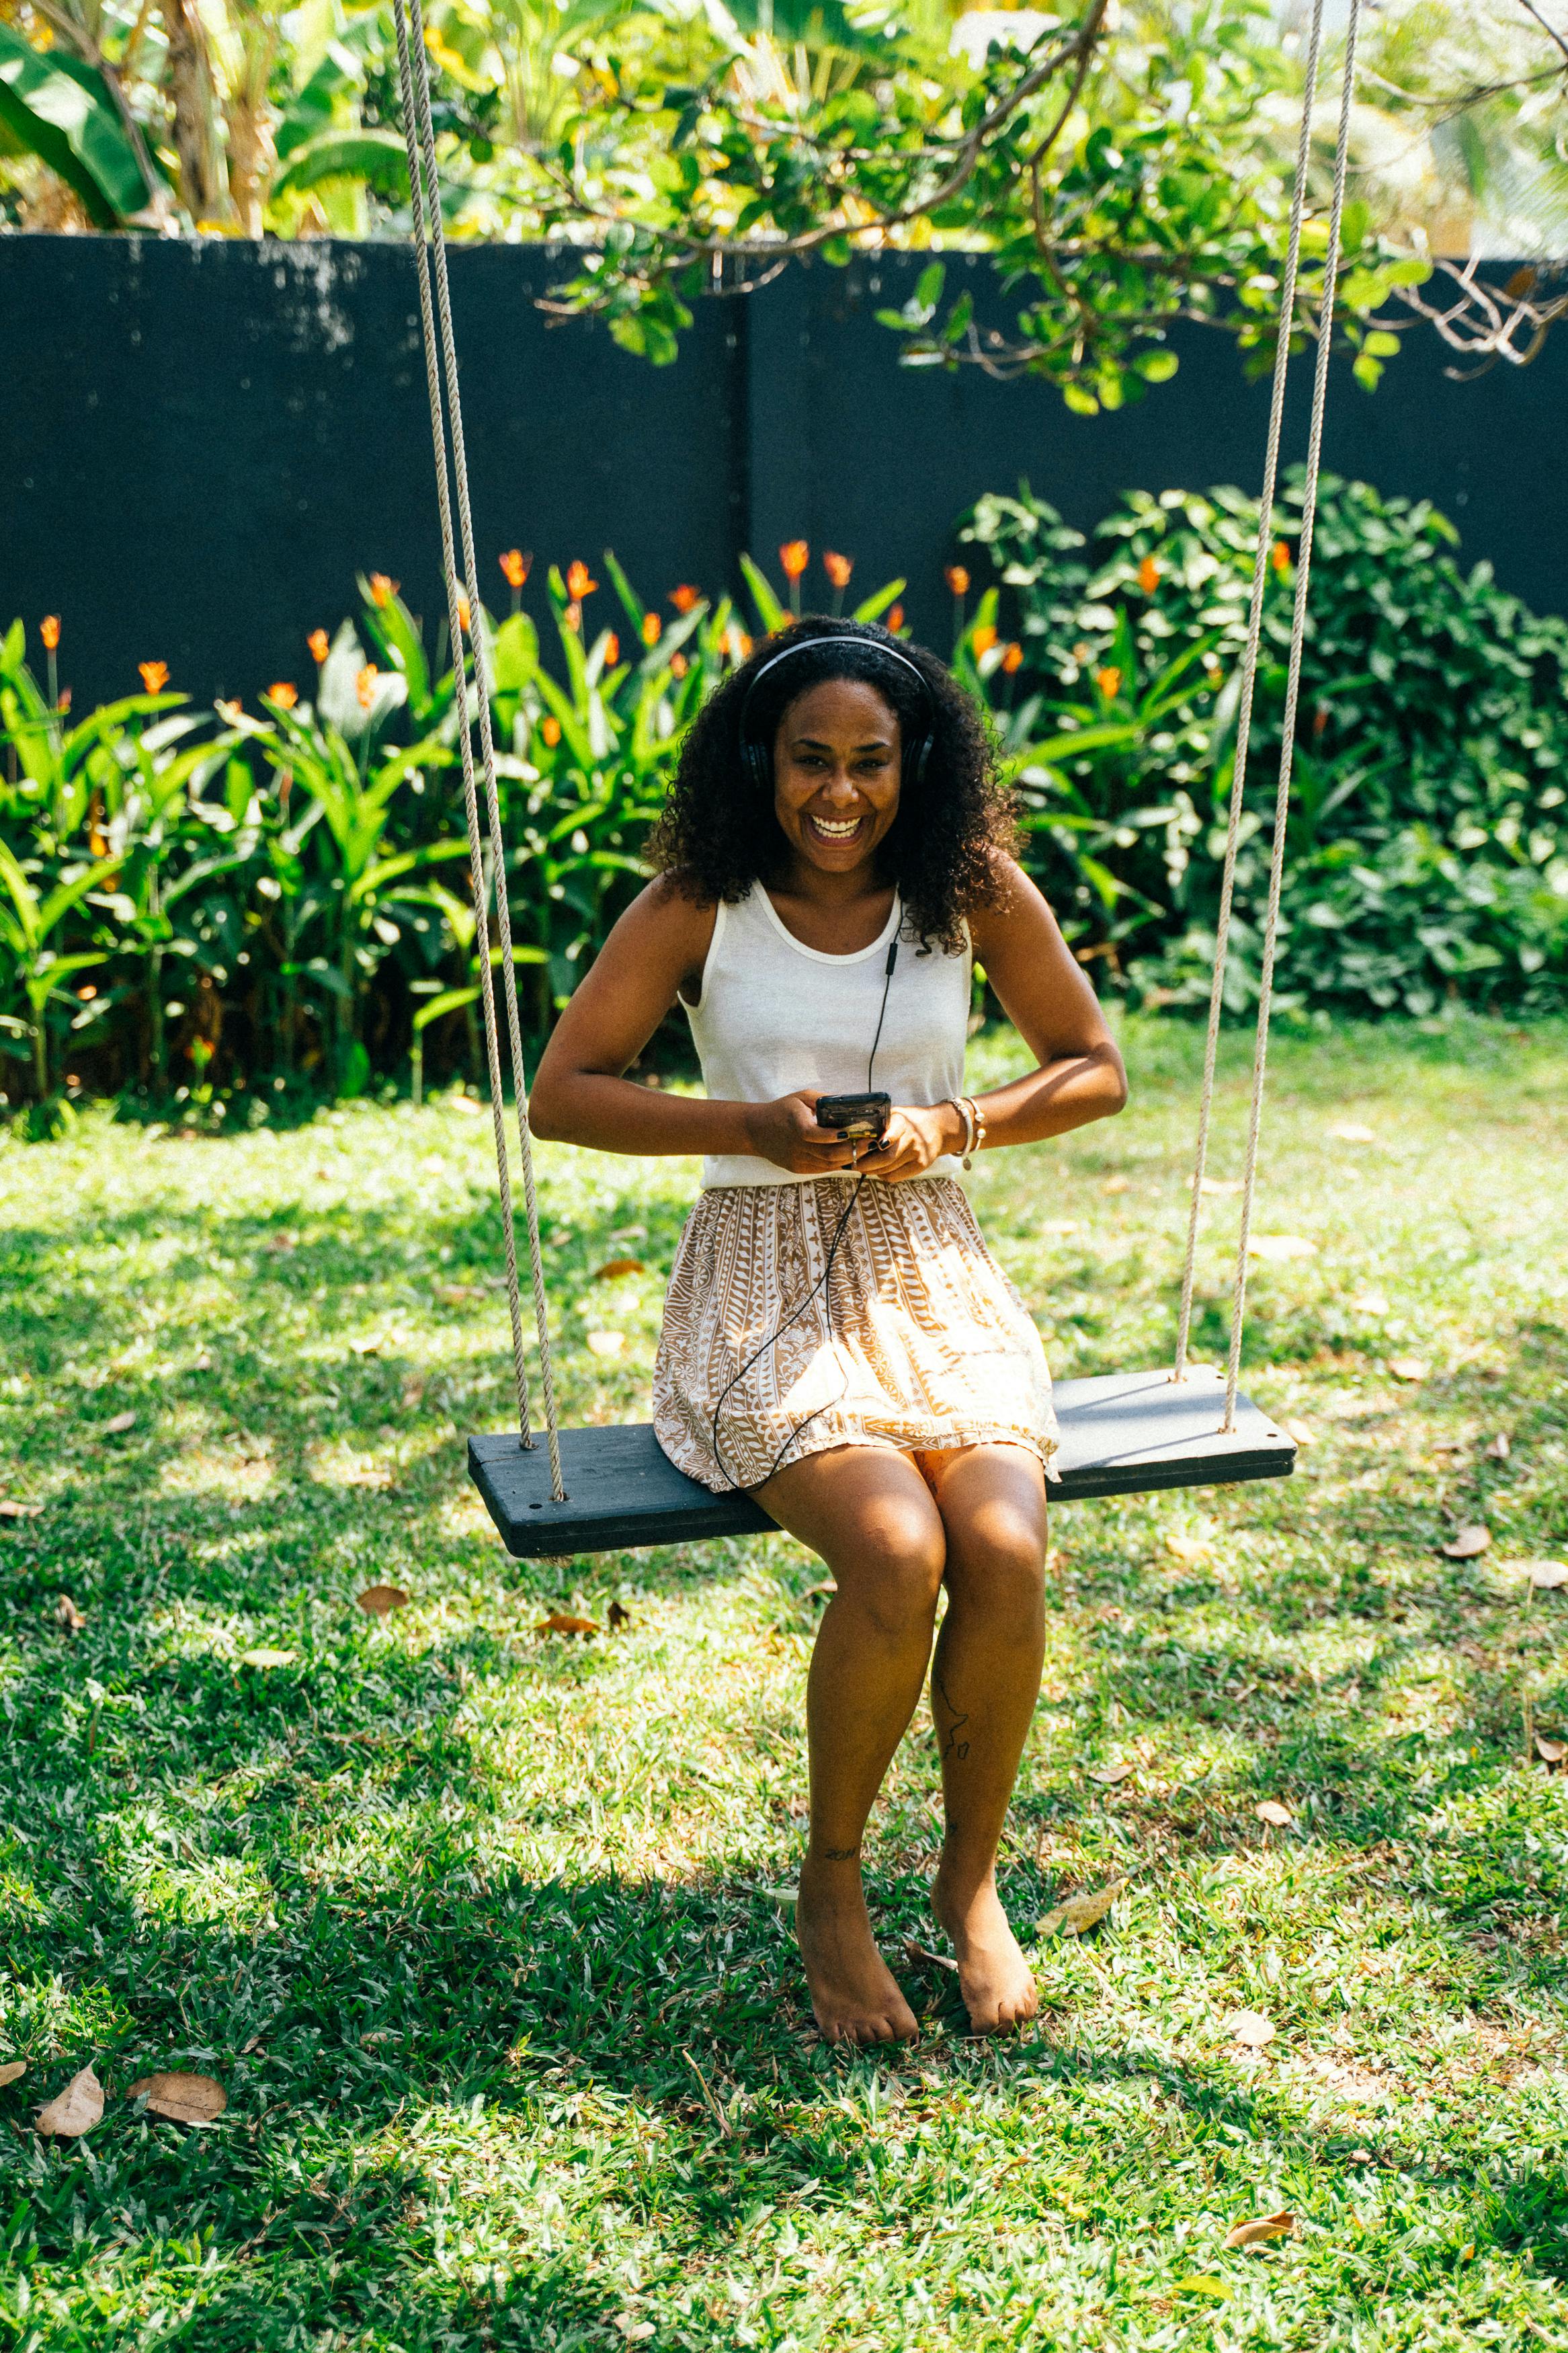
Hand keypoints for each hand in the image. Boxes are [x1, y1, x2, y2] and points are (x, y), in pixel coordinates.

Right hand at [742, 1090, 865, 1175]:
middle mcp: (796, 1146)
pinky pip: (822, 1169)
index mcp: (796, 1125)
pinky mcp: (797, 1169)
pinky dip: (838, 1164)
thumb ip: (824, 1099)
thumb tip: (850, 1102)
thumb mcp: (801, 1097)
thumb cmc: (781, 1110)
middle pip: (828, 1153)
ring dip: (849, 1159)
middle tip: (871, 1143)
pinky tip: (851, 1157)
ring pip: (828, 1164)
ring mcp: (797, 1160)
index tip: (853, 1132)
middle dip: (852, 1149)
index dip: (836, 1136)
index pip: (817, 1135)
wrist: (755, 1130)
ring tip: (865, 1150)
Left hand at [862, 1101, 966, 1182]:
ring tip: (864, 1167)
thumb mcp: (895, 1114)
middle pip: (886, 1158)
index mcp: (902, 1121)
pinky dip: (883, 1176)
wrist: (936, 1128)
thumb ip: (879, 1124)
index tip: (864, 1149)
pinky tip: (880, 1171)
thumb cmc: (908, 1121)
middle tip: (855, 1164)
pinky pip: (895, 1176)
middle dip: (866, 1164)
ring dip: (872, 1171)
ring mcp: (918, 1152)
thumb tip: (854, 1139)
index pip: (891, 1135)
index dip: (878, 1144)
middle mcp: (912, 1137)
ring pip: (888, 1170)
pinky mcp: (921, 1165)